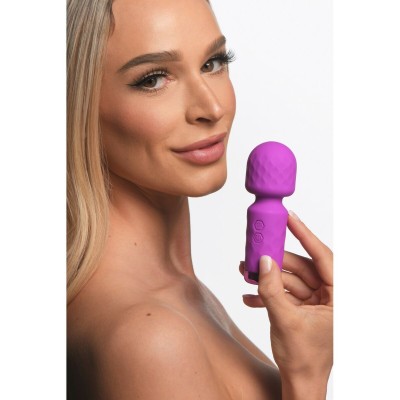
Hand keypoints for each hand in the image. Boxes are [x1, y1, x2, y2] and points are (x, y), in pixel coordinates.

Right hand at [240, 211, 332, 382]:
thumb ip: (272, 289)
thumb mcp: (285, 320)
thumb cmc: (304, 358)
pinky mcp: (302, 306)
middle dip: (275, 262)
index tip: (290, 218)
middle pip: (300, 267)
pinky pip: (284, 291)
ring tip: (246, 273)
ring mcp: (315, 301)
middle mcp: (329, 295)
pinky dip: (267, 293)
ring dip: (267, 277)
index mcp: (339, 298)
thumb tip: (263, 261)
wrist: (300, 382)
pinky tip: (249, 297)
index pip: (323, 257)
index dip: (305, 235)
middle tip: (256, 250)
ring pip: (289, 278)